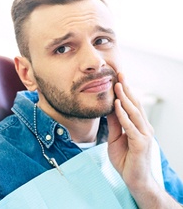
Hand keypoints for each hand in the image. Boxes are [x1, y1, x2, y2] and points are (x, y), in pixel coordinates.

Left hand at [107, 72, 153, 190]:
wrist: (134, 180)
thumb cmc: (125, 160)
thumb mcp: (115, 138)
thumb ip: (114, 124)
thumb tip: (109, 108)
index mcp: (139, 126)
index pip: (132, 105)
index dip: (126, 91)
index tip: (119, 78)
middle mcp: (144, 128)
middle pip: (135, 104)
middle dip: (127, 88)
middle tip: (120, 74)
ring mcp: (144, 135)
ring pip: (134, 112)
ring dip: (125, 97)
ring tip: (118, 85)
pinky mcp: (140, 144)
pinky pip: (130, 126)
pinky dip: (123, 115)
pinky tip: (118, 105)